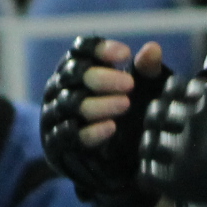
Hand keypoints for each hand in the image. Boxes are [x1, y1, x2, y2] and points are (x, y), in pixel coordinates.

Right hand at [41, 36, 169, 206]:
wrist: (104, 158)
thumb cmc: (118, 110)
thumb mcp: (136, 89)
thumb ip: (144, 69)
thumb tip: (153, 48)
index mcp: (74, 68)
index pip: (80, 50)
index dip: (100, 49)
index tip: (126, 55)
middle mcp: (58, 86)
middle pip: (74, 73)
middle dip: (103, 77)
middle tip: (130, 85)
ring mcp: (53, 113)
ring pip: (72, 103)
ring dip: (100, 103)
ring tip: (126, 104)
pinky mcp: (55, 141)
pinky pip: (70, 134)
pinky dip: (91, 130)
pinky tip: (111, 127)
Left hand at [138, 78, 206, 206]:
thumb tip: (187, 91)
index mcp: (205, 101)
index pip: (171, 89)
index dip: (168, 98)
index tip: (171, 105)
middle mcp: (190, 122)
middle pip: (155, 114)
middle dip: (155, 119)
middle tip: (159, 128)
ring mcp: (183, 151)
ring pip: (148, 143)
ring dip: (150, 146)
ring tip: (155, 152)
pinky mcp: (179, 178)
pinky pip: (149, 173)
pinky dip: (149, 172)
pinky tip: (155, 173)